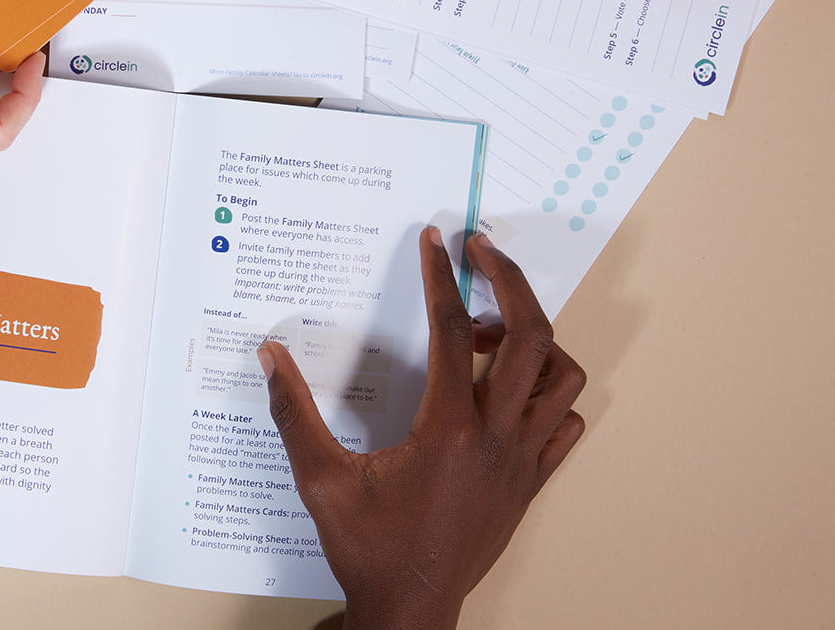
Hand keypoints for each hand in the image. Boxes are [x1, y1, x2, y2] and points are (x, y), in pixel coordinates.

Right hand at [257, 229, 584, 629]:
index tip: (437, 242)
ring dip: (535, 341)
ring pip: (560, 379)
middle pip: (530, 337)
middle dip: (510, 282)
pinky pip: (564, 425)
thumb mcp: (320, 479)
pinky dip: (549, 396)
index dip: (442, 277)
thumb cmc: (369, 550)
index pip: (452, 330)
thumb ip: (294, 412)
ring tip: (490, 335)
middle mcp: (496, 439)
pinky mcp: (531, 484)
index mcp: (447, 430)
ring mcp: (522, 462)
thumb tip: (270, 356)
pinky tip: (510, 393)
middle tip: (482, 253)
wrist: (411, 611)